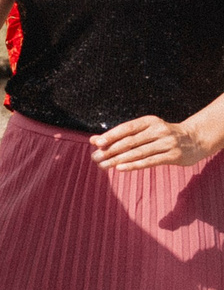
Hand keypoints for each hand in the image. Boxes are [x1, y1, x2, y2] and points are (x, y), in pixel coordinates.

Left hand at [90, 114, 217, 170]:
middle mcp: (158, 130)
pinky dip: (133, 165)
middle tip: (96, 157)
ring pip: (138, 152)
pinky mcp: (174, 156)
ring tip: (103, 165)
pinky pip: (150, 161)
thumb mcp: (145, 130)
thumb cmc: (162, 136)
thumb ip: (122, 135)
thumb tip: (95, 140)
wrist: (195, 140)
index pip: (126, 128)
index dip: (111, 135)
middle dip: (111, 150)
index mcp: (149, 121)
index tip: (96, 143)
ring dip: (118, 159)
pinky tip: (120, 168)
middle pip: (130, 141)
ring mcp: (167, 143)